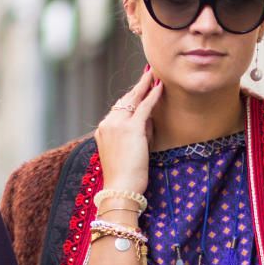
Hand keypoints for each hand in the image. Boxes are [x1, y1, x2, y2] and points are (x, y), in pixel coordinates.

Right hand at [94, 68, 162, 194]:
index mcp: (103, 130)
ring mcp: (117, 124)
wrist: (120, 189)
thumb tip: (149, 117)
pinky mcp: (131, 128)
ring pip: (133, 100)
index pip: (118, 109)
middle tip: (148, 75)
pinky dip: (153, 95)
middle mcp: (107, 123)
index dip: (130, 98)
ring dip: (145, 86)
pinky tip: (160, 87)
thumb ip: (137, 132)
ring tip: (154, 76)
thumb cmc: (125, 177)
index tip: (137, 89)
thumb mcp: (128, 150)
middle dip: (137, 87)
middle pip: (124, 100)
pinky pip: (144, 107)